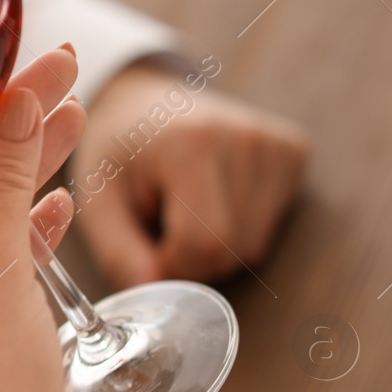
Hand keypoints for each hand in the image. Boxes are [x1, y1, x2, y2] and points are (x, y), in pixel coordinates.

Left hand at [72, 60, 309, 287]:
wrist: (142, 99)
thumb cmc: (117, 153)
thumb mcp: (98, 200)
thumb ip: (119, 253)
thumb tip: (152, 291)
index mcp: (191, 144)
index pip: (204, 244)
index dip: (172, 263)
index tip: (146, 245)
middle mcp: (245, 138)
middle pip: (232, 250)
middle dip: (192, 258)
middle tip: (162, 222)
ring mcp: (276, 143)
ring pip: (254, 247)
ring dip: (216, 245)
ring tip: (185, 205)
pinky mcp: (293, 151)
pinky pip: (272, 226)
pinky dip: (240, 226)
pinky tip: (214, 195)